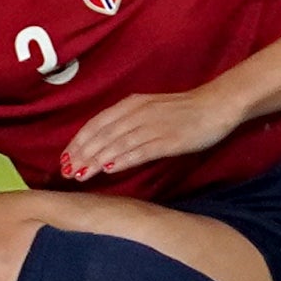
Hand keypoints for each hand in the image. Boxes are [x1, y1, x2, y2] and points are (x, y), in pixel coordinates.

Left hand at [60, 80, 249, 179]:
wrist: (216, 105)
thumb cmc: (184, 109)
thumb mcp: (151, 109)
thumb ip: (130, 122)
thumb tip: (107, 143)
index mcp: (132, 104)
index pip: (96, 123)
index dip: (78, 141)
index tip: (64, 158)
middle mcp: (138, 113)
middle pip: (102, 135)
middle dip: (81, 154)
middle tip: (66, 172)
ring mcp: (152, 126)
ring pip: (116, 144)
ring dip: (95, 160)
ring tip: (80, 176)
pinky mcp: (168, 139)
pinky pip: (139, 151)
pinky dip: (121, 160)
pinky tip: (108, 170)